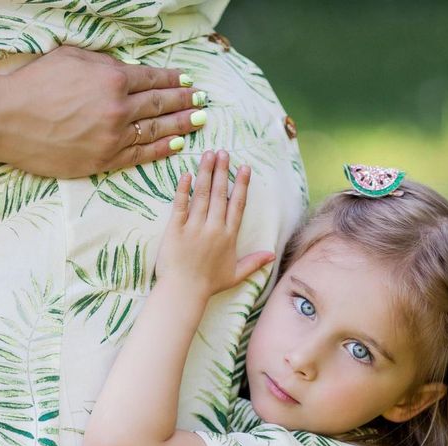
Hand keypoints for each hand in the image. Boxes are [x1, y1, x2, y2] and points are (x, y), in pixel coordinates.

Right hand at [0, 46, 205, 177]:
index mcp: (112, 78)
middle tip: (202, 101)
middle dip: (184, 102)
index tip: (187, 81)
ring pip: (156, 131)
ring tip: (198, 122)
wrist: (7, 119)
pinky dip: (161, 150)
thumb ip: (104, 63)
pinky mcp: (103, 160)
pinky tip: (176, 145)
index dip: (173, 80)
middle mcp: (118, 108)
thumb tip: (126, 70)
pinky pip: (140, 156)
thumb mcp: (71, 57)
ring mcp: (112, 137)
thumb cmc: (34, 84)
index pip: (152, 79)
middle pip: (160, 104)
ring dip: (180, 126)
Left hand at [155, 150, 274, 299]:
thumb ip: (254, 263)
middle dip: (222, 171)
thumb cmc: (208, 285)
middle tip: (223, 152)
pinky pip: (180, 205)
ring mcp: (194, 227)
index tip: (244, 168)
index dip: (241, 185)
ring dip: (206, 173)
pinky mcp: (175, 229)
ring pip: (202, 194)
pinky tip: (187, 174)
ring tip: (208, 155)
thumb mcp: (235, 275)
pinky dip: (183, 189)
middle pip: (220, 194)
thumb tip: (272, 256)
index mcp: (229, 236)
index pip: (237, 205)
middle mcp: (213, 228)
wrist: (183, 292)